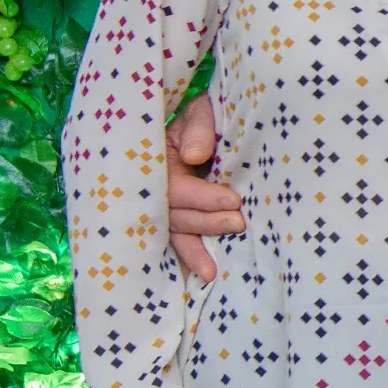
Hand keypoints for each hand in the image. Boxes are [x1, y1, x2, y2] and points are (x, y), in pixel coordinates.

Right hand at [165, 92, 241, 282]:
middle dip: (205, 223)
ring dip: (191, 251)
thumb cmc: (194, 110)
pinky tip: (193, 277)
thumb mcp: (197, 109)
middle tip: (238, 225)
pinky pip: (171, 235)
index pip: (176, 188)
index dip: (203, 197)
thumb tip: (194, 157)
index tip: (234, 201)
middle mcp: (149, 185)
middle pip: (173, 214)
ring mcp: (154, 200)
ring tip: (211, 273)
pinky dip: (182, 255)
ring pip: (170, 230)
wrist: (185, 111)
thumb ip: (197, 128)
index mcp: (153, 160)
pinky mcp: (166, 210)